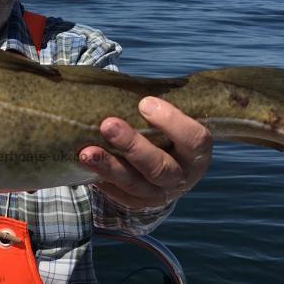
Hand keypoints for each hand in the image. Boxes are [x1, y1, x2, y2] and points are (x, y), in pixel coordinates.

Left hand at [79, 97, 211, 209]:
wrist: (165, 168)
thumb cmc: (164, 132)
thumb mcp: (171, 120)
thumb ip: (155, 105)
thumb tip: (120, 78)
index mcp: (198, 154)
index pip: (194, 140)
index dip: (172, 122)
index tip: (144, 102)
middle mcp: (182, 177)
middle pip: (159, 167)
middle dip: (132, 145)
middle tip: (107, 124)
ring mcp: (160, 194)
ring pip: (135, 184)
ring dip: (109, 166)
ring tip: (86, 152)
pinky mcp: (139, 204)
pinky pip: (119, 196)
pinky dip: (102, 180)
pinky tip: (87, 166)